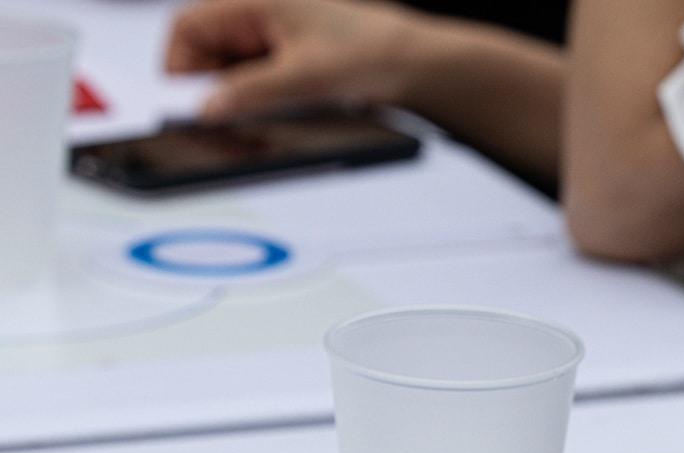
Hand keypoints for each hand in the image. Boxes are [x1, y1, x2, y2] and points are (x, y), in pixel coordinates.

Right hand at [166, 0, 424, 119]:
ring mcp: (272, 37)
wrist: (413, 64)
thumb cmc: (370, 53)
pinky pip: (255, 80)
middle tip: (225, 121)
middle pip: (205, 51)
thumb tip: (208, 108)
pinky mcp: (286, 59)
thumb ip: (251, 92)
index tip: (189, 102)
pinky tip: (274, 115)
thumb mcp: (305, 78)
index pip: (188, 27)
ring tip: (258, 120)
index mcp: (254, 1)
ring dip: (236, 97)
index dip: (180, 66)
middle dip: (210, 87)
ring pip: (230, 70)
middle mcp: (258, 13)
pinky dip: (257, 100)